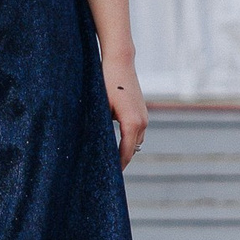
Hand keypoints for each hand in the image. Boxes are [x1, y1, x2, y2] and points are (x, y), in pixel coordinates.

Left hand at [103, 51, 147, 169]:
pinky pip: (136, 132)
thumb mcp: (100, 106)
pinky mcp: (143, 112)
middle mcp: (142, 122)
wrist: (120, 61)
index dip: (117, 167)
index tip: (107, 178)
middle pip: (131, 150)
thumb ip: (100, 127)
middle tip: (104, 173)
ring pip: (135, 141)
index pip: (125, 153)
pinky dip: (127, 139)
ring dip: (124, 150)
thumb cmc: (106, 82)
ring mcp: (145, 117)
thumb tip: (94, 146)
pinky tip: (114, 143)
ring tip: (108, 161)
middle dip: (120, 161)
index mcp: (132, 124)